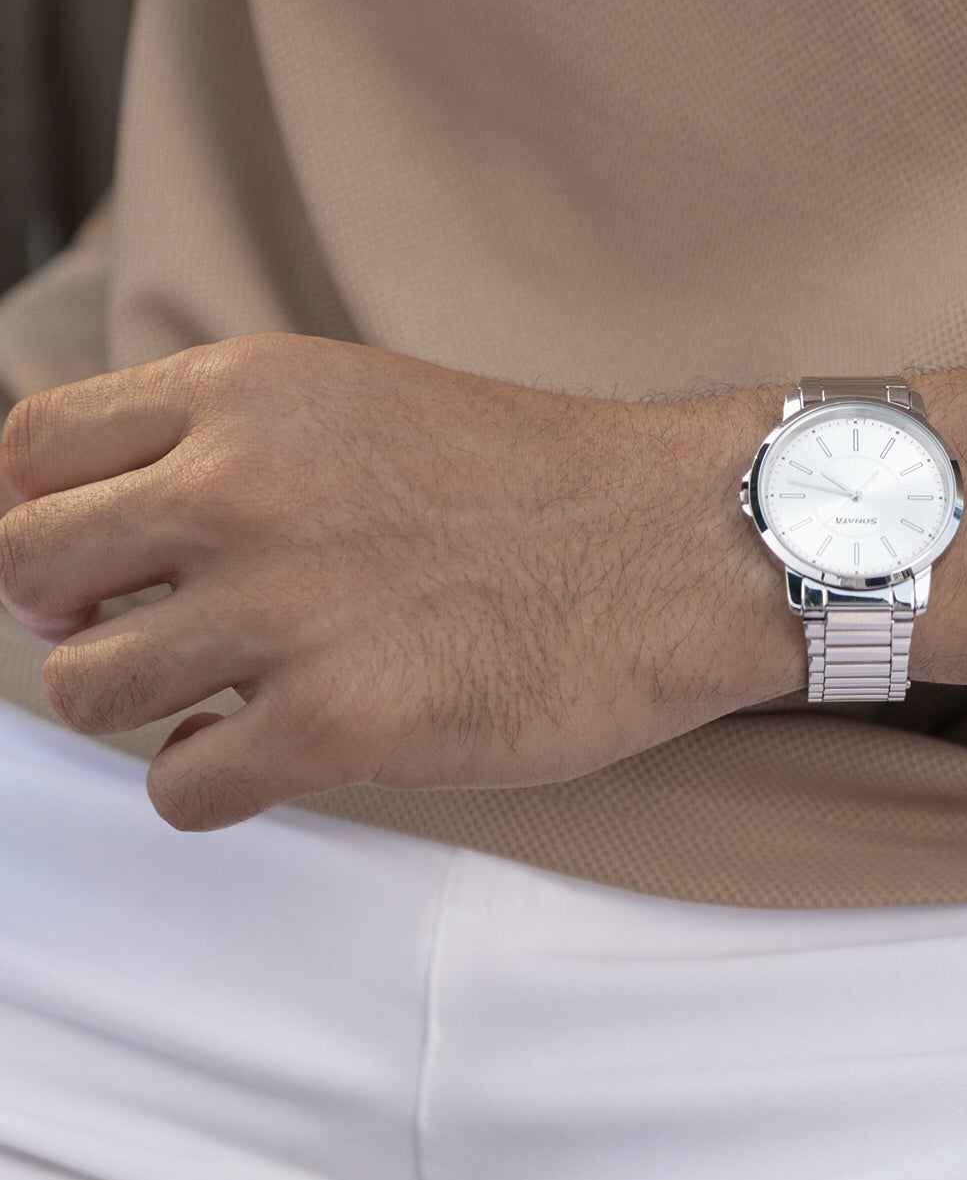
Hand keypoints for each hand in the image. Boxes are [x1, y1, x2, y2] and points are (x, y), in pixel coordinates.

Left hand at [0, 336, 790, 829]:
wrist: (687, 540)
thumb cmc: (534, 478)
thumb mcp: (359, 401)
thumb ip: (224, 444)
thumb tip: (69, 552)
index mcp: (248, 390)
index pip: (29, 452)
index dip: (35, 516)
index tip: (89, 560)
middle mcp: (241, 487)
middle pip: (30, 572)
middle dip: (76, 616)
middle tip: (154, 632)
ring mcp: (281, 610)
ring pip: (88, 690)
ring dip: (145, 707)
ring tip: (231, 692)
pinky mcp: (333, 726)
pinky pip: (177, 789)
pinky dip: (212, 782)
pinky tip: (279, 746)